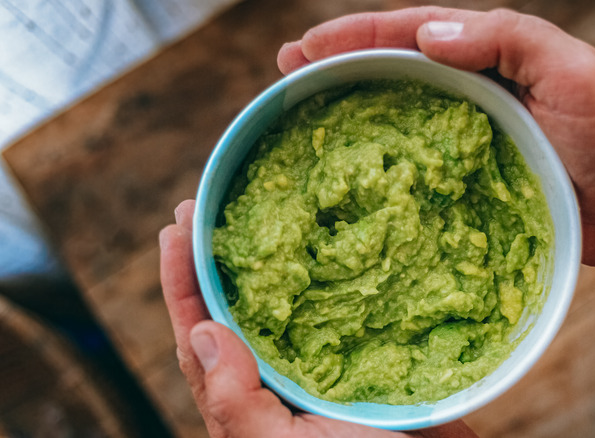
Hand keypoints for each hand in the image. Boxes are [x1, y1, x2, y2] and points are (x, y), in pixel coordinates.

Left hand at [159, 200, 477, 437]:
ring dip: (260, 264)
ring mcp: (318, 366)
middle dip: (212, 261)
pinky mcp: (361, 358)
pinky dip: (324, 278)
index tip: (175, 229)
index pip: (201, 335)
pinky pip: (336, 310)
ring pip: (279, 309)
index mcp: (248, 401)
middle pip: (232, 312)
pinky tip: (324, 250)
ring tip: (245, 218)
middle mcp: (277, 379)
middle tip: (199, 209)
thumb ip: (238, 403)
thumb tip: (206, 333)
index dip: (182, 281)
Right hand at [277, 6, 594, 267]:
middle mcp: (470, 92)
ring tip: (299, 113)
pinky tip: (349, 175)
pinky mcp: (466, 182)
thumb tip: (427, 36)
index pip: (411, 33)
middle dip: (337, 66)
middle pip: (392, 71)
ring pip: (395, 118)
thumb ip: (505, 40)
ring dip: (348, 111)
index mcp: (489, 56)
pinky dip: (378, 166)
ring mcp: (465, 140)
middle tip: (285, 72)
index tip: (306, 46)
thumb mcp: (570, 70)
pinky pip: (414, 169)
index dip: (356, 36)